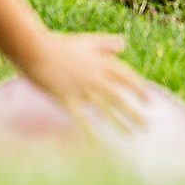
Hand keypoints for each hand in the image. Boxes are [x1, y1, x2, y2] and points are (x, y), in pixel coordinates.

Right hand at [22, 31, 147, 128]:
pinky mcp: (67, 99)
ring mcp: (82, 89)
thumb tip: (122, 44)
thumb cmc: (61, 45)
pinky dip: (91, 132)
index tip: (148, 101)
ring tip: (132, 135)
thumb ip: (105, 43)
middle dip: (134, 112)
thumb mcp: (87, 40)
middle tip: (146, 125)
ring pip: (106, 109)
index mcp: (102, 63)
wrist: (36, 50)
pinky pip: (82, 119)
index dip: (139, 90)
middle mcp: (95, 77)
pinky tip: (99, 144)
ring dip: (120, 123)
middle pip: (120, 97)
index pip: (127, 78)